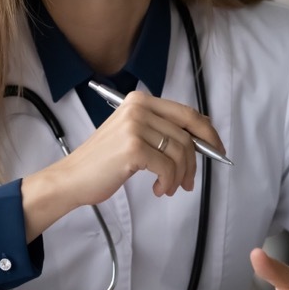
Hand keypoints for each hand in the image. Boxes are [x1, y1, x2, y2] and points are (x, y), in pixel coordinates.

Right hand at [21, 90, 223, 238]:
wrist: (72, 178)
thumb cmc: (102, 161)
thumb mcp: (133, 135)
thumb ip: (161, 131)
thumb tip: (200, 138)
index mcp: (139, 100)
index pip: (186, 112)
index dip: (207, 132)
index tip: (216, 149)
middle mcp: (138, 108)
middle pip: (186, 134)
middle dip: (195, 161)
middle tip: (190, 181)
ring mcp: (135, 126)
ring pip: (180, 152)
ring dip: (180, 176)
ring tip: (168, 187)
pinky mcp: (133, 148)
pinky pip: (168, 168)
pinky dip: (168, 183)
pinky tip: (157, 189)